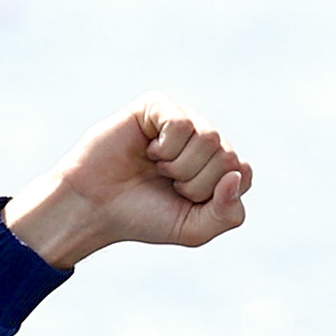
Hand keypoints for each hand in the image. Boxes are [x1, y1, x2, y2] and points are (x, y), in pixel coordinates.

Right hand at [5, 105, 251, 268]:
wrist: (94, 207)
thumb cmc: (143, 216)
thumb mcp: (194, 229)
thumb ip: (228, 213)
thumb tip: (237, 174)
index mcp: (216, 165)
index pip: (241, 172)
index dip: (212, 194)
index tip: (185, 201)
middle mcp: (203, 139)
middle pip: (227, 156)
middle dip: (194, 183)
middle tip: (165, 184)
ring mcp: (182, 120)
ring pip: (209, 138)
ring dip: (179, 166)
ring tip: (156, 167)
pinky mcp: (157, 106)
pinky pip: (182, 124)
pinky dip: (165, 147)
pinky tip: (147, 150)